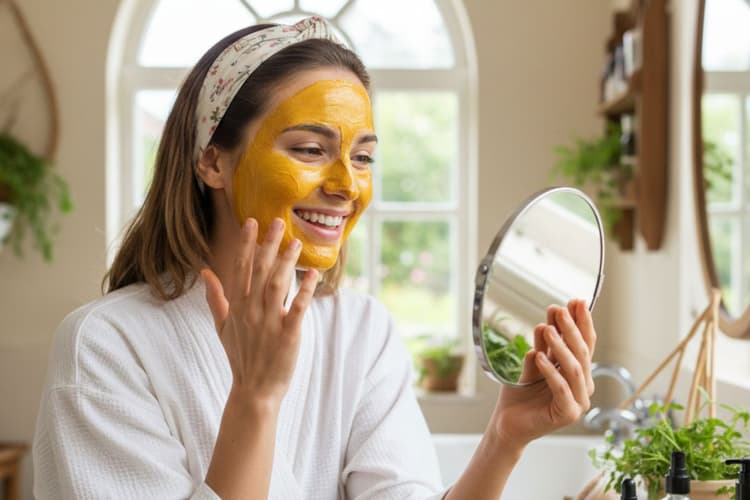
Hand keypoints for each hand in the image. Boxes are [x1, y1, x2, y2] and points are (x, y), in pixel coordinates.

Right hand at [201, 218, 317, 406]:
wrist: (254, 390)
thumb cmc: (240, 355)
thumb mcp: (221, 325)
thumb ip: (214, 297)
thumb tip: (205, 272)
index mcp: (237, 306)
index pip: (240, 268)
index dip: (246, 244)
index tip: (252, 222)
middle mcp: (251, 311)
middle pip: (259, 271)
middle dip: (268, 245)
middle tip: (278, 222)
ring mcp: (269, 323)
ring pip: (277, 285)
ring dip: (286, 263)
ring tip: (295, 243)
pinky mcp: (288, 335)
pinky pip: (297, 309)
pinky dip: (304, 292)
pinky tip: (312, 275)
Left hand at [490, 299, 596, 450]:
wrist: (508, 422)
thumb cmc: (521, 394)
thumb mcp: (533, 363)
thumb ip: (543, 346)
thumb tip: (548, 322)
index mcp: (578, 372)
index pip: (585, 343)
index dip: (582, 322)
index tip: (576, 301)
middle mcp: (583, 386)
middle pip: (582, 353)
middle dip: (571, 329)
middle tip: (560, 310)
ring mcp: (578, 401)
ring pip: (574, 369)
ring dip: (560, 347)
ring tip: (546, 329)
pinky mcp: (567, 414)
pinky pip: (561, 389)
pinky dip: (550, 371)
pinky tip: (538, 355)